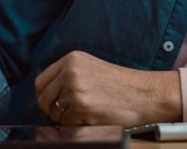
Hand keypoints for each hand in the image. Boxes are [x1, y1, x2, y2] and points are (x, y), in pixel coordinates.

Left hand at [34, 51, 180, 125]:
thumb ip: (68, 76)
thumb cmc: (121, 85)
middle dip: (53, 111)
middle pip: (44, 99)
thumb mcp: (91, 68)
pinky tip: (94, 118)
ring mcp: (75, 88)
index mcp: (72, 59)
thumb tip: (45, 94)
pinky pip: (67, 124)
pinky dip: (78, 126)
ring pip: (55, 113)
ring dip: (67, 119)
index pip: (41, 81)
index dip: (44, 97)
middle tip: (69, 115)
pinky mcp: (82, 106)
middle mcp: (70, 71)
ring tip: (88, 113)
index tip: (51, 105)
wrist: (146, 94)